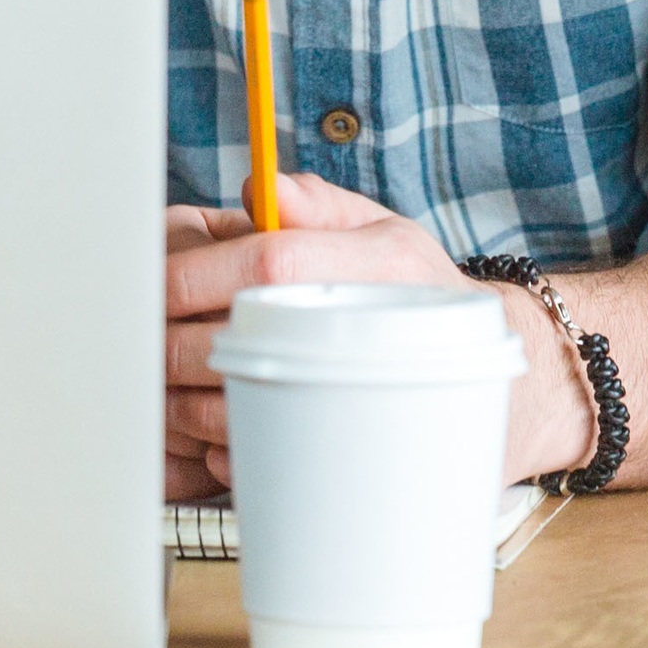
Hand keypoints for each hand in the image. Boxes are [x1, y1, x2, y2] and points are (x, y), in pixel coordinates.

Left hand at [159, 172, 483, 496]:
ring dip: (177, 398)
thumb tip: (260, 185)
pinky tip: (208, 427)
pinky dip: (213, 447)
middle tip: (141, 336)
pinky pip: (253, 462)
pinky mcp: (344, 462)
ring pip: (234, 409)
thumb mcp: (385, 232)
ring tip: (166, 381)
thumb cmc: (421, 300)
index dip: (195, 276)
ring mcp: (362, 405)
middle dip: (167, 341)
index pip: (268, 264)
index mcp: (381, 262)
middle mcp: (376, 330)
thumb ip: (316, 205)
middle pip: (238, 339)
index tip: (152, 284)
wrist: (506, 393)